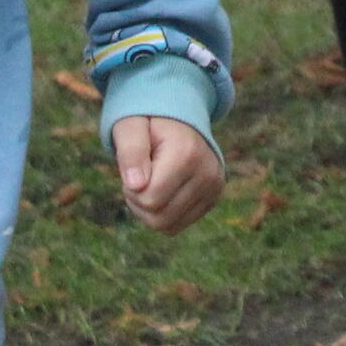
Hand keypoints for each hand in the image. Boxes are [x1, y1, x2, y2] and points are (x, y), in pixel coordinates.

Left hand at [111, 114, 222, 233]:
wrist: (180, 118)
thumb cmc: (149, 123)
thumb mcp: (131, 127)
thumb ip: (130, 152)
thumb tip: (136, 186)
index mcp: (187, 155)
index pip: (149, 200)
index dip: (131, 190)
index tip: (135, 167)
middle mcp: (207, 174)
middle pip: (158, 219)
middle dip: (139, 202)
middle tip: (141, 176)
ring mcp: (214, 188)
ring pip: (167, 226)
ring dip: (150, 210)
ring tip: (152, 183)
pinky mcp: (214, 198)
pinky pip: (177, 226)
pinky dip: (163, 214)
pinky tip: (164, 191)